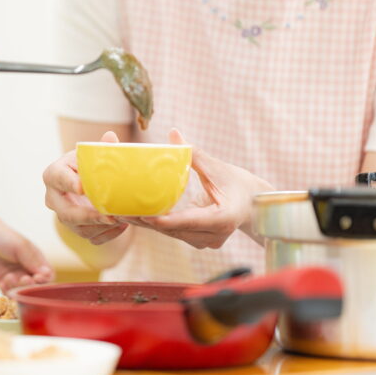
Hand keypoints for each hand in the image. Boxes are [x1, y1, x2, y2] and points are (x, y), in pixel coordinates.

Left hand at [0, 219, 53, 292]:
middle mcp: (27, 271)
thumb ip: (32, 261)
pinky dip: (6, 290)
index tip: (37, 277)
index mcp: (36, 261)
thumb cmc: (5, 237)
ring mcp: (15, 278)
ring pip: (21, 292)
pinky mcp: (3, 282)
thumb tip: (47, 275)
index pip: (47, 276)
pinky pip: (7, 293)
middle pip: (35, 287)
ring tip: (9, 278)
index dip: (45, 280)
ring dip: (17, 288)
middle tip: (23, 279)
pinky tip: (2, 282)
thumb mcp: (21, 247)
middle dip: (30, 286)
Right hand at [43, 130, 128, 244]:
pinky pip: (93, 239)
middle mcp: (53, 199)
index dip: (69, 183)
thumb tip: (111, 137)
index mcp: (53, 175)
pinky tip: (123, 225)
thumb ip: (102, 148)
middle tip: (109, 216)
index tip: (82, 187)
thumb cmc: (88, 164)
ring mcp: (64, 218)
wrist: (87, 183)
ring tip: (124, 220)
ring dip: (103, 227)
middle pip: (67, 212)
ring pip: (80, 229)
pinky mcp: (77, 231)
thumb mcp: (91, 154)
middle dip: (89, 216)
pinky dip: (109, 234)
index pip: (58, 178)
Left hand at [118, 129, 272, 248]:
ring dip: (148, 225)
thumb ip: (194, 154)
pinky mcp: (200, 241)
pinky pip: (175, 233)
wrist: (255, 204)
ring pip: (172, 234)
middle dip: (148, 221)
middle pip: (176, 230)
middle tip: (121, 211)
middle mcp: (214, 236)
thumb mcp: (217, 167)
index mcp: (223, 218)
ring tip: (121, 214)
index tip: (144, 215)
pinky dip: (157, 225)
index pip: (189, 221)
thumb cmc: (238, 182)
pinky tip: (135, 216)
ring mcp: (207, 242)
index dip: (166, 220)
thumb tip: (173, 133)